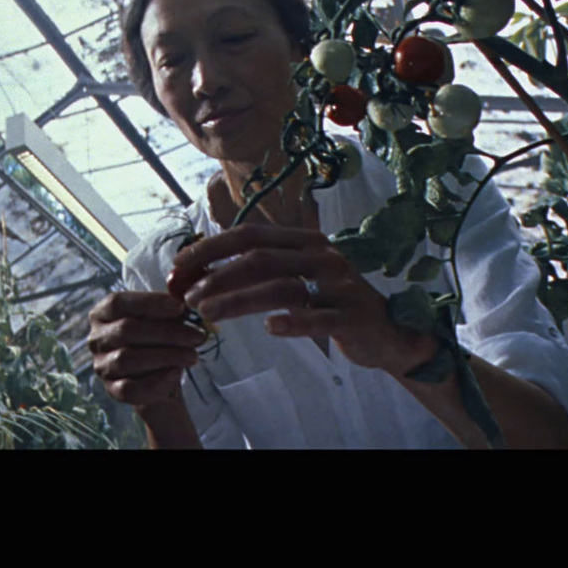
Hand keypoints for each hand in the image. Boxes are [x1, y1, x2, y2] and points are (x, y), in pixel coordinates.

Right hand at [87, 290, 205, 408]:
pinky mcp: (111, 390)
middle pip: (126, 330)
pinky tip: (176, 374)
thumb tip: (185, 308)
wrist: (161, 377)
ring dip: (165, 356)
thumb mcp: (163, 320)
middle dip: (167, 332)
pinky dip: (156, 381)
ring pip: (127, 359)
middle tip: (197, 336)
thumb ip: (169, 311)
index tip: (180, 307)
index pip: (118, 303)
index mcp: (103, 313)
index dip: (149, 303)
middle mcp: (96, 339)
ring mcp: (102, 365)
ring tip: (192, 356)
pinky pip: (130, 388)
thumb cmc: (159, 340)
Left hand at [173, 223, 436, 377]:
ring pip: (281, 287)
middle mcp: (322, 256)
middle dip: (217, 276)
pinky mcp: (351, 317)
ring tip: (207, 314)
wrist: (387, 332)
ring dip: (238, 300)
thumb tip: (201, 272)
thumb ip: (259, 270)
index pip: (250, 235)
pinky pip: (318, 318)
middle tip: (188, 297)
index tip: (180, 265)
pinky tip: (269, 328)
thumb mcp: (297, 277)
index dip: (211, 248)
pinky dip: (293, 321)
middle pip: (260, 259)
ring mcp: (339, 285)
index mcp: (304, 241)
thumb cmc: (330, 303)